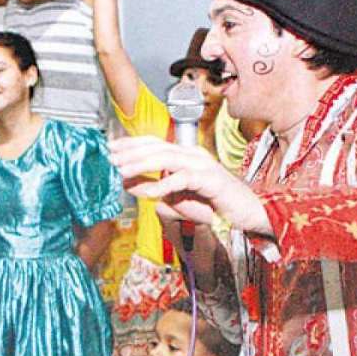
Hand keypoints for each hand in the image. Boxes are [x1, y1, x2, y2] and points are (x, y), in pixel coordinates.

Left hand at [108, 136, 270, 233]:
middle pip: (156, 146)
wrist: (248, 213)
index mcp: (186, 154)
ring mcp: (203, 165)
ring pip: (166, 158)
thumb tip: (128, 183)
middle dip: (130, 152)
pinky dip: (164, 184)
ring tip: (121, 171)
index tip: (108, 148)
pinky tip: (149, 192)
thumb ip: (154, 187)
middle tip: (108, 158)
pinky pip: (183, 178)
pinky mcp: (211, 179)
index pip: (153, 142)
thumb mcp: (177, 196)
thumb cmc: (215, 204)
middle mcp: (193, 154)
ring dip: (141, 164)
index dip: (130, 144)